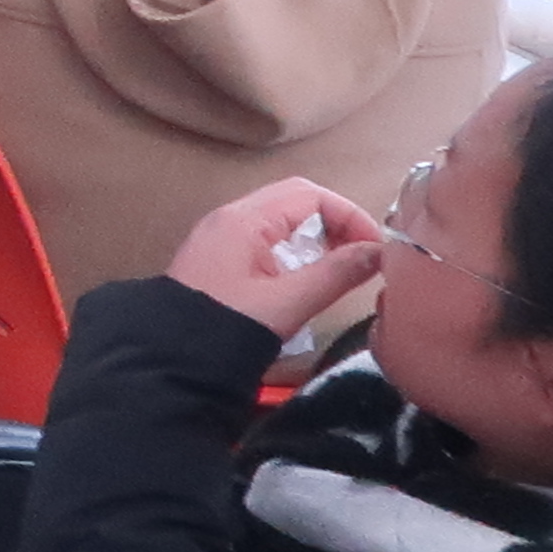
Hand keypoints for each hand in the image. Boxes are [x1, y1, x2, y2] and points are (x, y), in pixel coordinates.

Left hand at [164, 176, 388, 338]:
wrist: (173, 357)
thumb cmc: (229, 327)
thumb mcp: (289, 301)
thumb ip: (336, 273)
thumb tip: (379, 251)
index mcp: (243, 219)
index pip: (309, 194)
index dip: (349, 215)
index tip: (374, 248)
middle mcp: (229, 218)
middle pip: (294, 201)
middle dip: (335, 224)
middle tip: (361, 257)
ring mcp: (220, 236)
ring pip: (280, 220)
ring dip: (315, 238)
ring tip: (340, 269)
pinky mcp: (218, 257)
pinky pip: (264, 238)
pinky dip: (293, 250)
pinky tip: (307, 278)